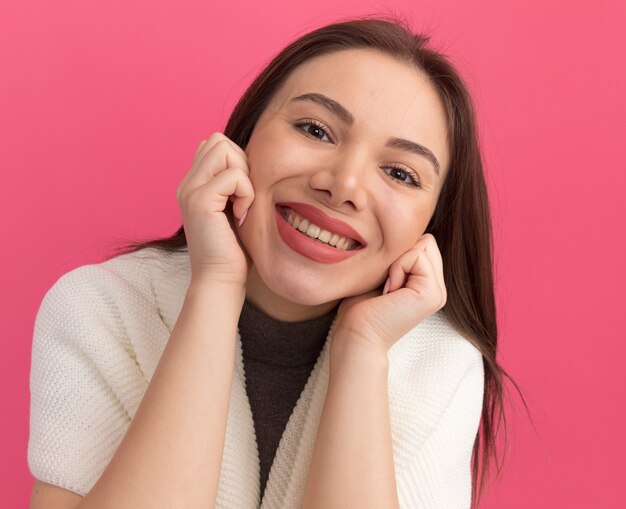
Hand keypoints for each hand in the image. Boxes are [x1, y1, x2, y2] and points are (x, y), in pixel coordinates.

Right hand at [176, 133, 254, 285]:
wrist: (220, 280)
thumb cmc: (234, 251)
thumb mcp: (235, 209)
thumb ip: (235, 185)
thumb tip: (253, 162)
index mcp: (194, 184)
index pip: (214, 144)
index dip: (237, 161)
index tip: (242, 194)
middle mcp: (187, 184)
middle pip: (218, 139)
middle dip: (241, 163)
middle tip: (244, 197)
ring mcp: (190, 190)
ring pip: (223, 149)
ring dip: (243, 176)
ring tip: (242, 205)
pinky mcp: (199, 201)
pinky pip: (233, 175)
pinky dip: (246, 193)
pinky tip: (241, 216)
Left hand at [332, 234, 446, 353]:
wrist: (357, 333)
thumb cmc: (361, 306)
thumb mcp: (383, 273)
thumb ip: (400, 257)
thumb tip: (404, 230)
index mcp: (428, 284)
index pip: (422, 242)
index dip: (398, 252)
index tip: (384, 280)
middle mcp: (438, 288)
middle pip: (427, 240)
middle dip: (400, 255)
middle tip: (386, 284)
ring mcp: (438, 292)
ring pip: (424, 244)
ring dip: (397, 262)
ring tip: (388, 288)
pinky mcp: (433, 294)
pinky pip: (416, 255)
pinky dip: (397, 268)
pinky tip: (390, 291)